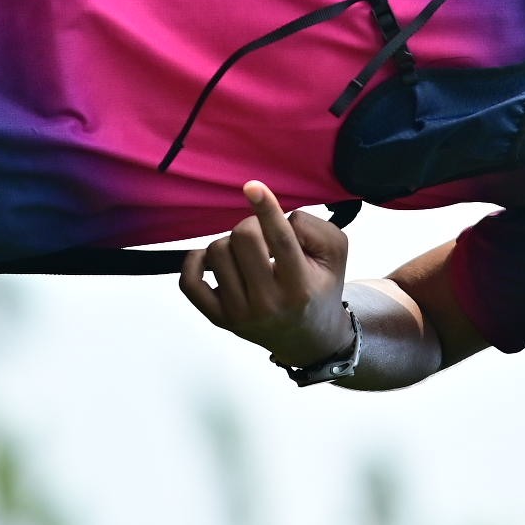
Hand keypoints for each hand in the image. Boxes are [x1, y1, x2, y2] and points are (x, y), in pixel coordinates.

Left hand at [177, 182, 352, 366]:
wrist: (309, 337)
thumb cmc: (319, 289)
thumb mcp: (335, 255)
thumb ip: (313, 228)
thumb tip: (277, 217)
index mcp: (299, 286)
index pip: (279, 240)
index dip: (265, 209)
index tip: (252, 187)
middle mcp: (268, 303)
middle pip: (243, 238)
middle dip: (252, 225)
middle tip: (263, 237)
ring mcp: (239, 313)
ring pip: (217, 252)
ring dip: (230, 243)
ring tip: (248, 255)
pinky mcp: (218, 318)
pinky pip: (190, 282)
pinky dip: (195, 261)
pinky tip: (211, 258)